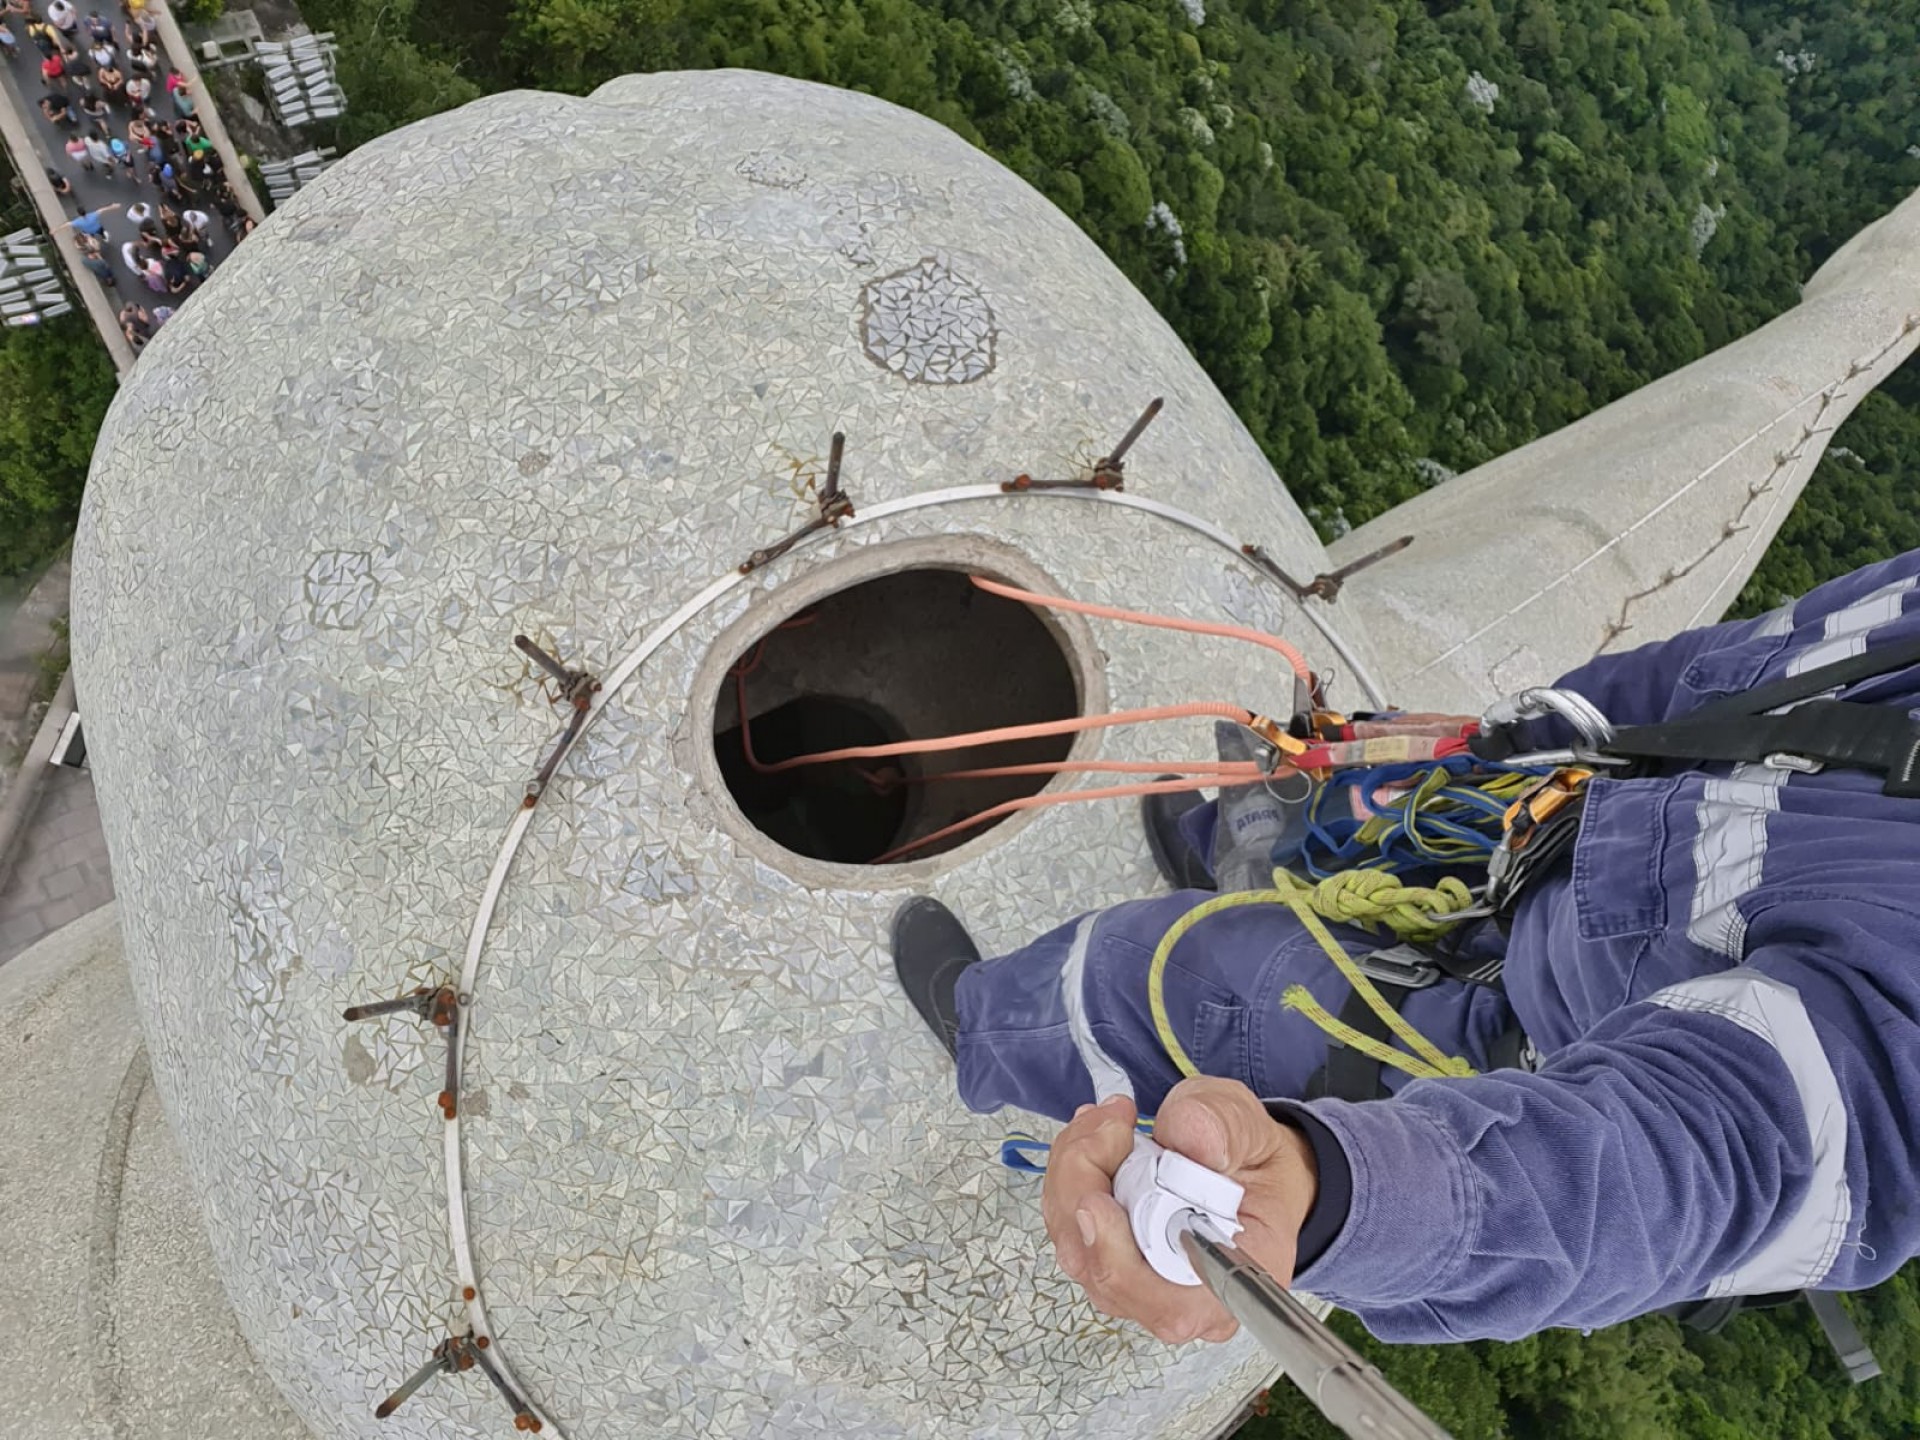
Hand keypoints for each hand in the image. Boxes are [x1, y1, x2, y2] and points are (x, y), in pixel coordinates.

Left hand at [1042, 1077, 1319, 1344]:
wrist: (1242, 1164)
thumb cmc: (1252, 1161)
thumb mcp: (1251, 1128)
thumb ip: (1225, 1128)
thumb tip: (1191, 1139)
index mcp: (1230, 1281)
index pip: (1167, 1303)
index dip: (1119, 1261)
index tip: (1095, 1201)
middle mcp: (1177, 1299)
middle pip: (1101, 1266)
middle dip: (1088, 1182)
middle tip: (1115, 1123)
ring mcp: (1132, 1282)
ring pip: (1075, 1240)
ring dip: (1077, 1167)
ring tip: (1112, 1119)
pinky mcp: (1102, 1256)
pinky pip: (1067, 1220)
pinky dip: (1072, 1170)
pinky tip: (1098, 1135)